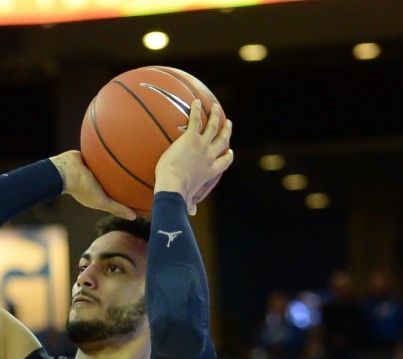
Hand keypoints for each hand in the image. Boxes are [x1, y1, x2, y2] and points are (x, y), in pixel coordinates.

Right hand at [49, 150, 137, 219]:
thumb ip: (117, 208)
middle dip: (128, 181)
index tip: (143, 196)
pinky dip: (113, 154)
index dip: (129, 197)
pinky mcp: (93, 158)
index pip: (118, 197)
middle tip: (145, 176)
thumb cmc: (82, 187)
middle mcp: (99, 182)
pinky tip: (127, 148)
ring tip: (138, 160)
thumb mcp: (101, 202)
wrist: (66, 169)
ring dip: (121, 166)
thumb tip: (135, 217)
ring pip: (112, 169)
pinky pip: (106, 155)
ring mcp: (95, 170)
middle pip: (116, 182)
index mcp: (100, 194)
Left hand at [154, 100, 233, 214]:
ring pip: (213, 127)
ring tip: (216, 107)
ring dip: (216, 116)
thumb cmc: (177, 196)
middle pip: (222, 141)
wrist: (173, 186)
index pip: (223, 163)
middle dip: (226, 132)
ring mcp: (202, 146)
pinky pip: (195, 121)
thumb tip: (191, 213)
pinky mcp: (191, 139)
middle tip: (228, 124)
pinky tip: (195, 101)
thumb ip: (190, 204)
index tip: (229, 151)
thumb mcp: (187, 200)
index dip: (227, 156)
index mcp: (209, 171)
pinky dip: (196, 110)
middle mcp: (209, 157)